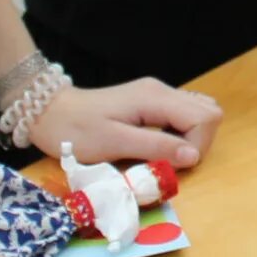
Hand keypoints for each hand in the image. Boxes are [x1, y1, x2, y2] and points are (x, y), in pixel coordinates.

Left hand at [29, 78, 220, 172]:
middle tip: (170, 161)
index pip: (204, 118)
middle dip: (198, 142)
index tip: (171, 165)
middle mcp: (162, 91)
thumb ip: (155, 147)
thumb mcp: (113, 143)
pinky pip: (182, 115)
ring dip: (191, 138)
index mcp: (155, 98)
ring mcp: (157, 94)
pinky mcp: (151, 102)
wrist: (48, 112)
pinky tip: (158, 145)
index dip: (197, 146)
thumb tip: (193, 156)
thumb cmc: (75, 130)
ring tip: (165, 154)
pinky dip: (180, 133)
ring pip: (199, 112)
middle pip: (209, 112)